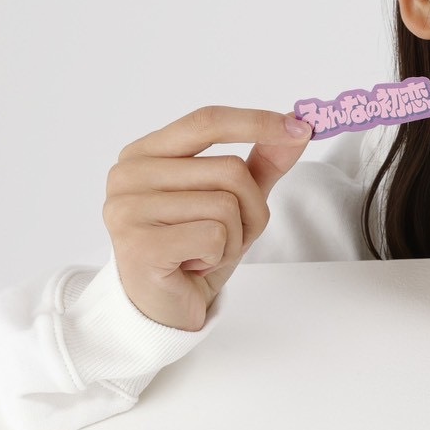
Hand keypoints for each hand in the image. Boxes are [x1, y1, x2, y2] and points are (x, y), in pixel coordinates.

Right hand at [103, 106, 311, 330]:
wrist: (163, 308)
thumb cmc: (194, 248)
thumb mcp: (234, 200)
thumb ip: (262, 162)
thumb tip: (298, 126)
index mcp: (145, 153)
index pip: (207, 121)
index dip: (257, 122)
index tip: (302, 128)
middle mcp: (128, 174)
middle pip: (230, 169)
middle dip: (250, 208)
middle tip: (224, 236)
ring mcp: (127, 208)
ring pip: (226, 204)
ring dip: (234, 237)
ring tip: (204, 252)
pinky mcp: (138, 244)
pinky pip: (214, 236)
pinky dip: (219, 256)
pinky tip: (194, 266)